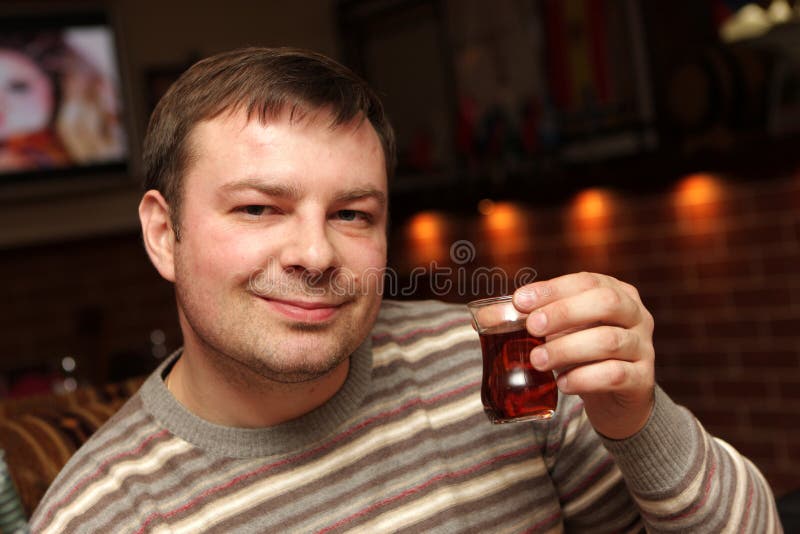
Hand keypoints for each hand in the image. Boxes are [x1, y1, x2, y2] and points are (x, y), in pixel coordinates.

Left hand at [513, 272, 655, 438]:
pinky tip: (562, 384)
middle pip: (605, 303)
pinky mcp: (643, 380)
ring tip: (537, 361)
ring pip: (609, 341)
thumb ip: (527, 321)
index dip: (552, 289)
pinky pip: (615, 374)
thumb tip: (480, 317)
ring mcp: (644, 347)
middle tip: (532, 328)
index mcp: (616, 292)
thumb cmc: (583, 355)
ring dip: (567, 349)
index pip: (586, 281)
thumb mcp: (559, 333)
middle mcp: (636, 314)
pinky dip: (584, 378)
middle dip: (564, 312)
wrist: (618, 398)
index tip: (519, 301)